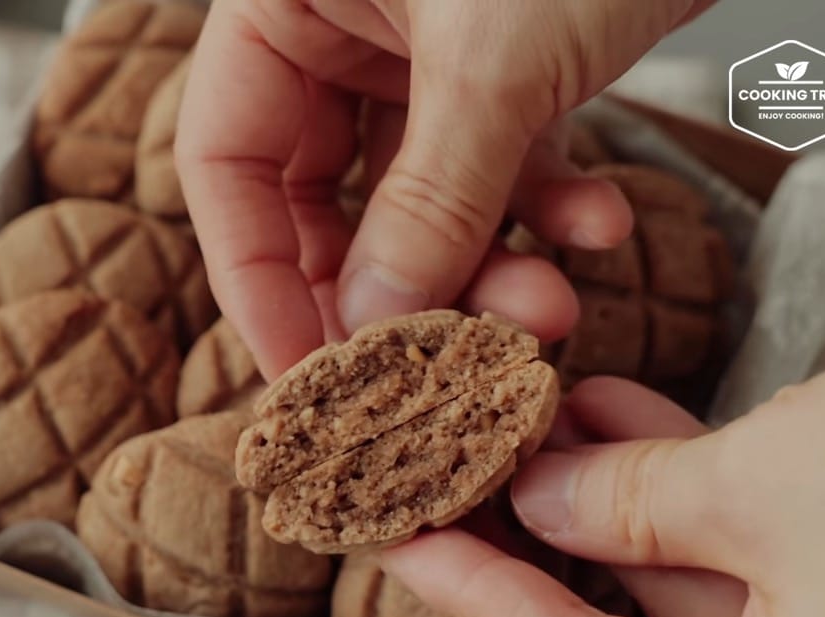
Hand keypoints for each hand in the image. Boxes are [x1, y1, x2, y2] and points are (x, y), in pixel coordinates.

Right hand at [175, 0, 714, 378]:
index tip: (304, 372)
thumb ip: (432, 197)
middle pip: (322, 199)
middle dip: (393, 286)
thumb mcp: (495, 58)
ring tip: (551, 310)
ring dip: (487, 265)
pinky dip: (547, 207)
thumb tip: (376, 321)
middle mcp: (337, 30)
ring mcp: (417, 51)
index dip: (255, 277)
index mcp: (284, 2)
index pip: (226, 161)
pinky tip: (599, 227)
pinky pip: (501, 166)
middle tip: (434, 362)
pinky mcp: (499, 69)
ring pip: (422, 199)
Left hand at [383, 350, 824, 616]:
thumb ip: (635, 504)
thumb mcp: (769, 489)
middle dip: (532, 531)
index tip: (400, 533)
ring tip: (530, 410)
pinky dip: (677, 485)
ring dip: (600, 488)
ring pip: (670, 582)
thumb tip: (539, 496)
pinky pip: (734, 556)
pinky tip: (614, 411)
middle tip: (451, 466)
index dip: (473, 590)